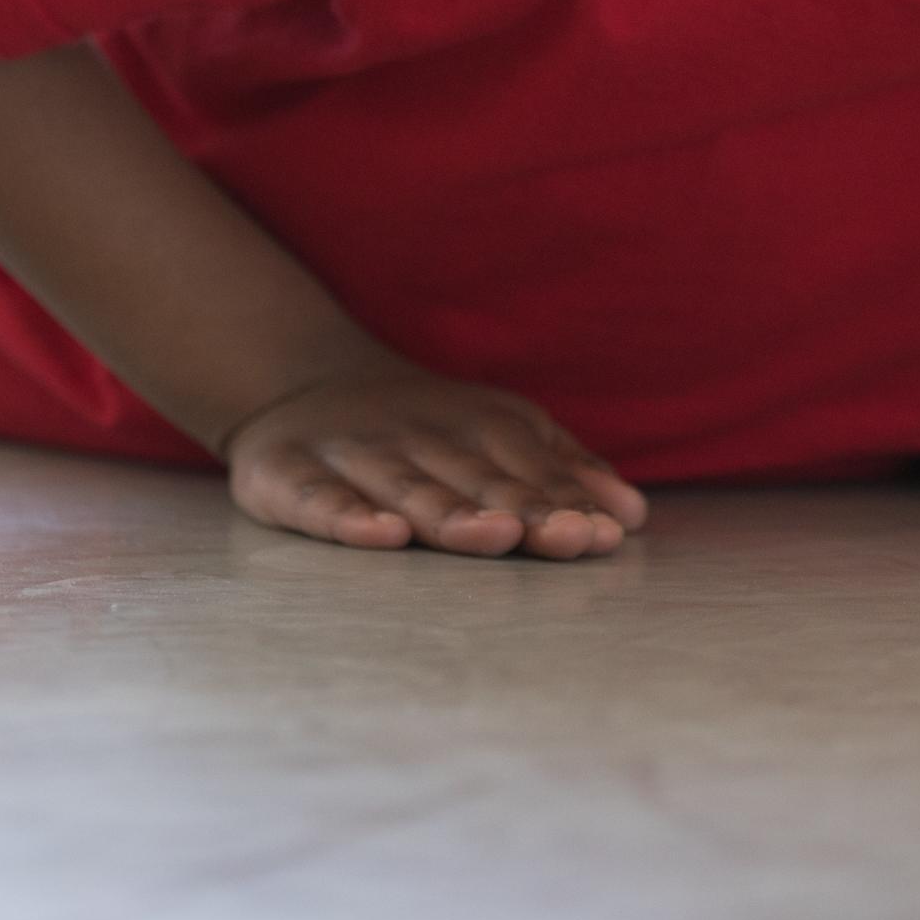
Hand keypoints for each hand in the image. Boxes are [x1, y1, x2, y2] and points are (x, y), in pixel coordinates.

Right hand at [220, 355, 647, 559]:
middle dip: (524, 509)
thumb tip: (631, 516)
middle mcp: (418, 438)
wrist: (298, 383)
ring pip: (408, 489)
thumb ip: (562, 474)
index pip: (528, 468)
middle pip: (477, 481)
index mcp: (475, 428)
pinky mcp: (287, 476)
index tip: (604, 535)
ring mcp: (353, 456)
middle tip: (570, 537)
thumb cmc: (423, 430)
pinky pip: (319, 500)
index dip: (566, 502)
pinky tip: (382, 536)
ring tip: (496, 535)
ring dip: (453, 514)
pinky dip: (348, 517)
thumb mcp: (497, 434)